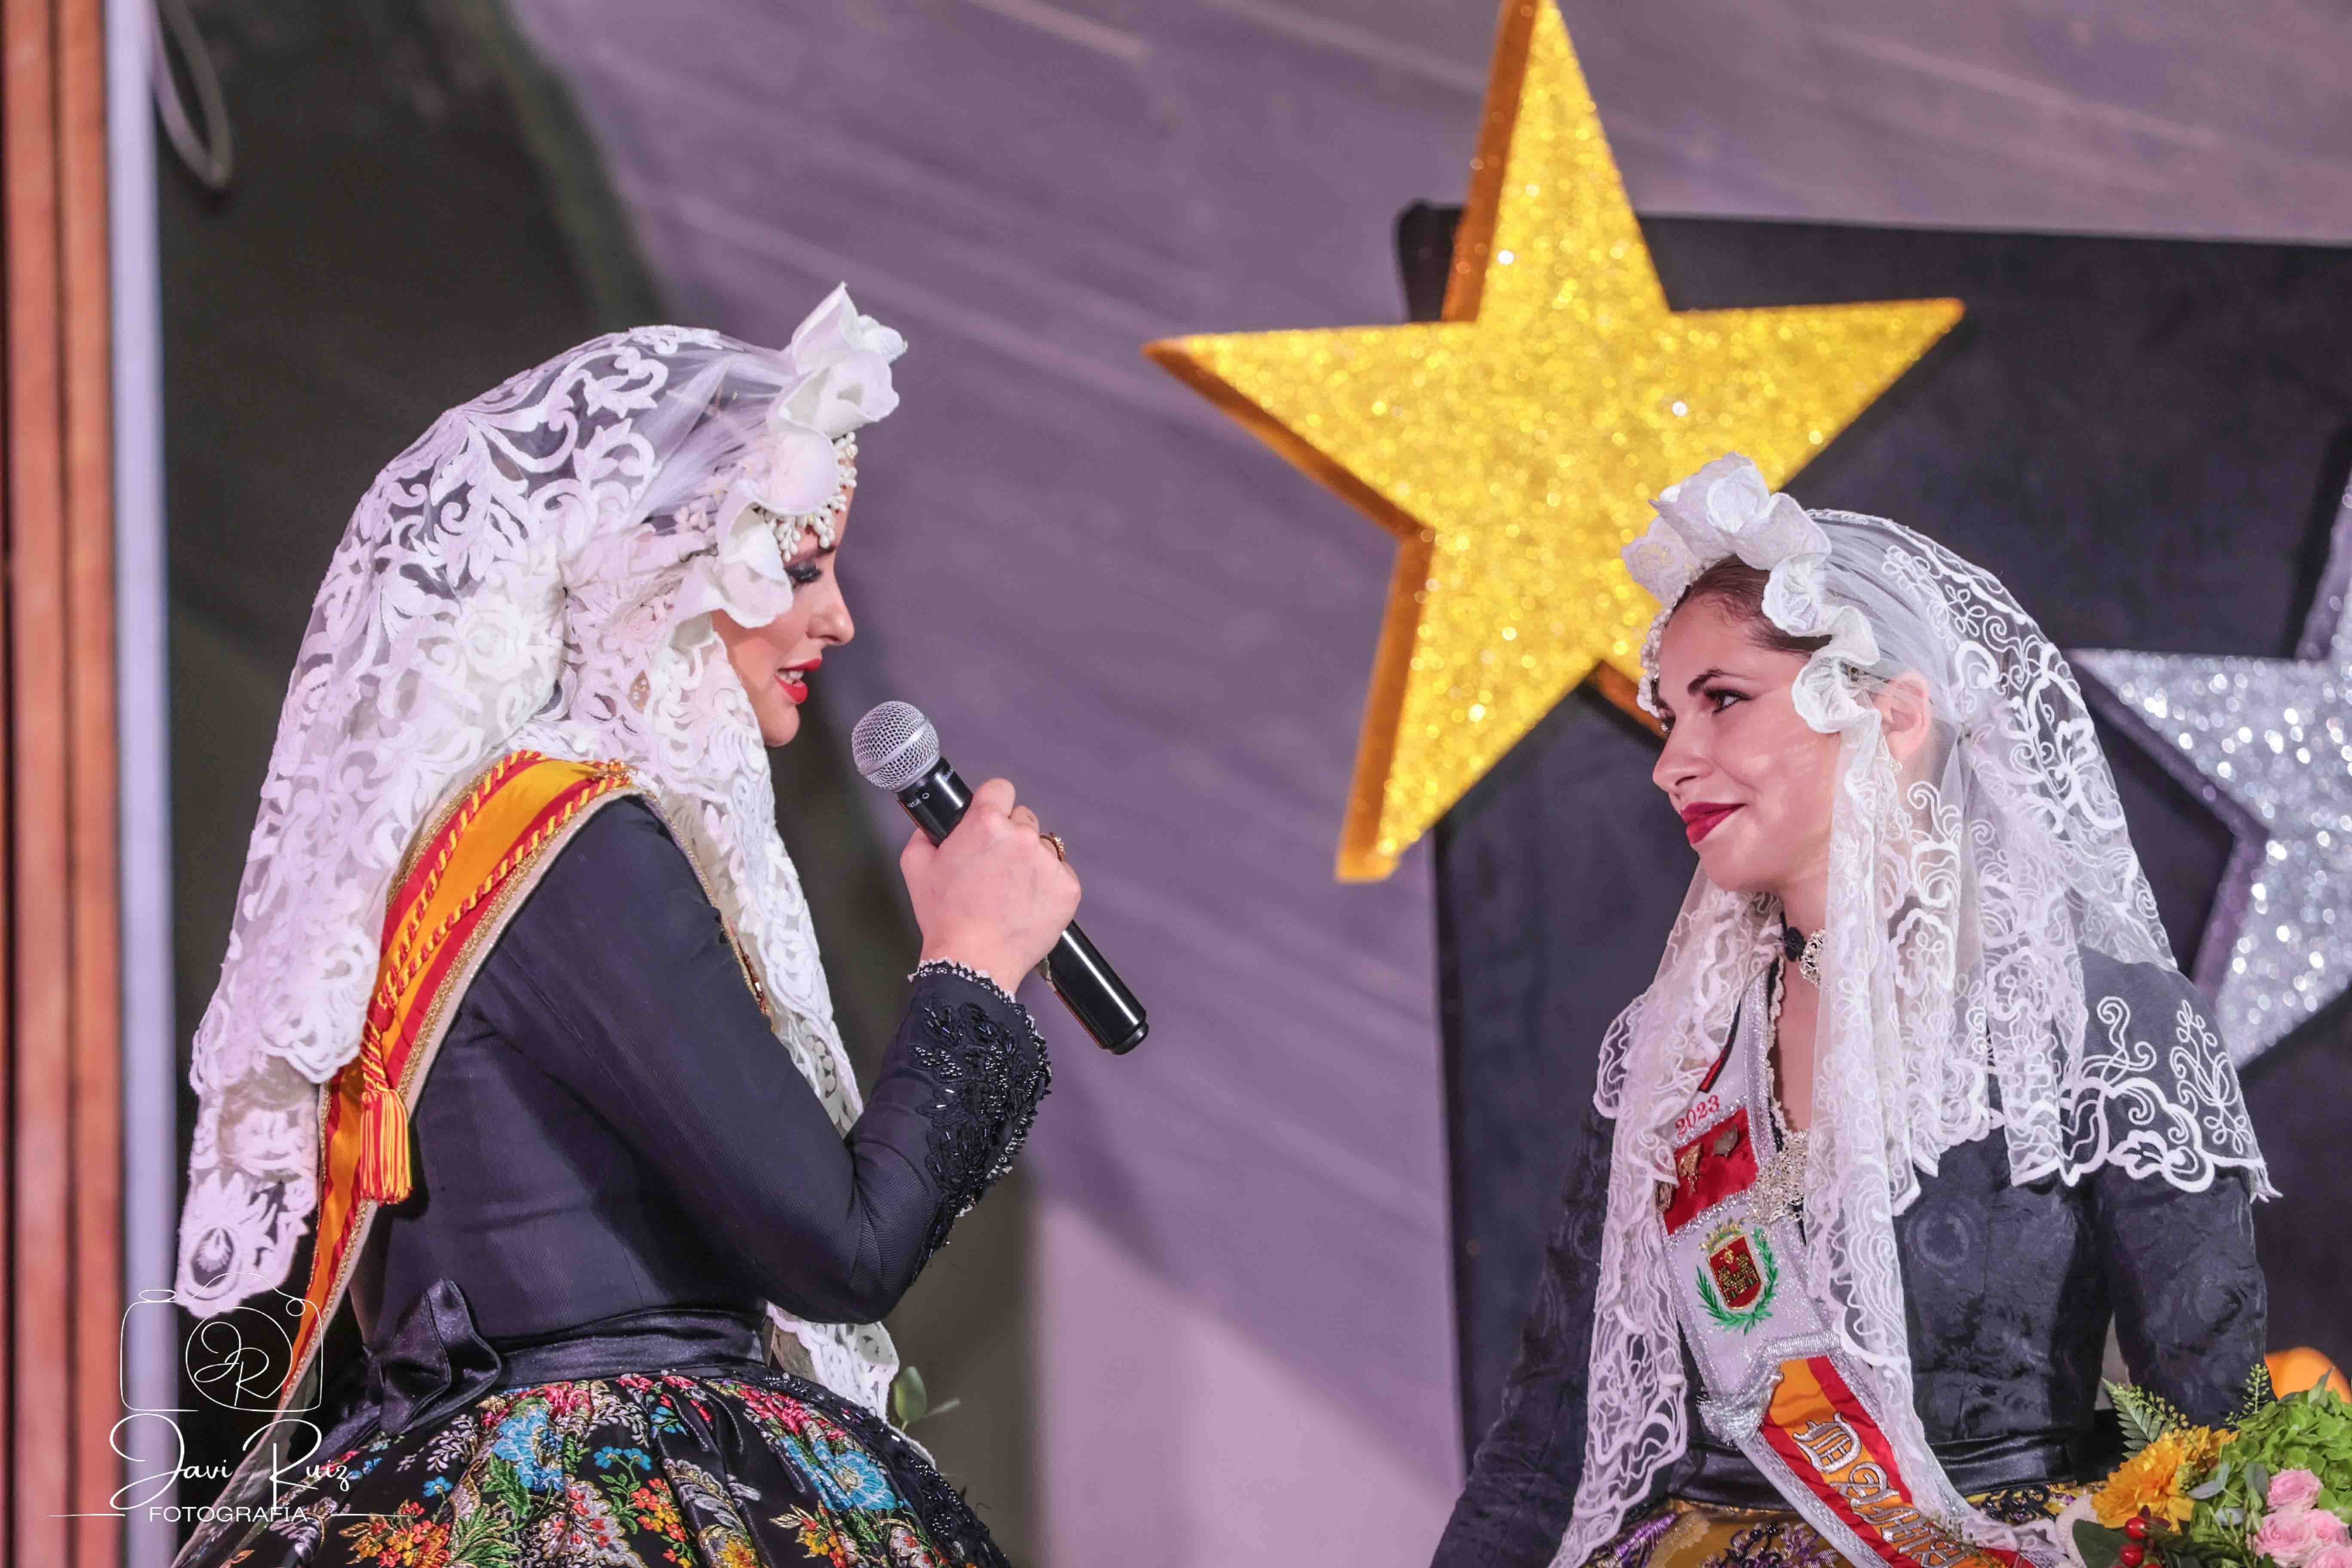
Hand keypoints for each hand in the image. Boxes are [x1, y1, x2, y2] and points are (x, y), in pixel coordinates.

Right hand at [901, 777, 1081, 994]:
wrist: (974, 960)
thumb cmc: (947, 919)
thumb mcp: (916, 868)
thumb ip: (924, 835)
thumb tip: (932, 825)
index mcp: (986, 824)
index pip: (1000, 788)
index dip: (992, 804)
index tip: (991, 818)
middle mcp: (1021, 837)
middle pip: (1023, 818)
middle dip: (1009, 837)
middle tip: (994, 868)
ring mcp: (1048, 862)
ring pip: (1042, 847)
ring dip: (1030, 862)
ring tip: (1010, 891)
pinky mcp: (1067, 888)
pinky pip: (1060, 874)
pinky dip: (1047, 886)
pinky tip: (1026, 903)